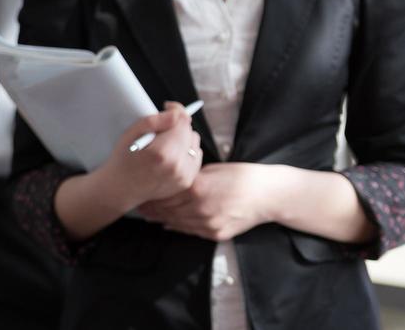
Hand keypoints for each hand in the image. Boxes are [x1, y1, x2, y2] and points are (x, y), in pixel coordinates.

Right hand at [93, 102, 201, 210]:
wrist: (120, 188)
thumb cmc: (122, 159)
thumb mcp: (130, 134)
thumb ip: (154, 121)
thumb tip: (177, 113)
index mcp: (163, 152)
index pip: (183, 121)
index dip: (176, 110)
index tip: (166, 106)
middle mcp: (177, 166)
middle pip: (190, 132)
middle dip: (178, 126)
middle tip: (160, 129)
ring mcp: (183, 176)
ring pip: (195, 144)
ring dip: (183, 139)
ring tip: (164, 143)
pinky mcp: (186, 182)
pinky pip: (195, 158)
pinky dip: (185, 152)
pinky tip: (170, 155)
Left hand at [136, 163, 272, 239]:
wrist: (266, 195)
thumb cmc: (239, 176)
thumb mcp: (209, 170)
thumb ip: (188, 177)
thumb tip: (168, 181)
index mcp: (197, 187)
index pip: (165, 193)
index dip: (150, 194)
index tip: (140, 191)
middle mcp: (200, 208)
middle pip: (167, 210)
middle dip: (151, 208)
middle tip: (138, 204)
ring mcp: (208, 223)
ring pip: (176, 223)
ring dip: (160, 219)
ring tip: (147, 214)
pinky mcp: (216, 234)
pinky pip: (190, 231)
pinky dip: (176, 227)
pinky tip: (166, 224)